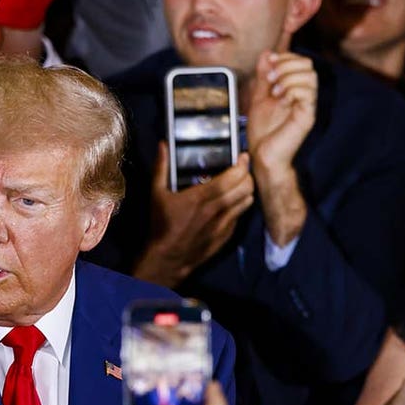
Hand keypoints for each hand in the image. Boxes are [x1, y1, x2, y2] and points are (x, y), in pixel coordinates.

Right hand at [133, 143, 253, 286]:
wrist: (168, 259)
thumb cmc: (162, 226)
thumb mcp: (156, 194)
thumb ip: (161, 167)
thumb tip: (163, 146)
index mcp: (199, 198)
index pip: (231, 178)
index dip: (241, 165)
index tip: (242, 156)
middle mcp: (215, 211)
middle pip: (245, 188)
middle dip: (247, 174)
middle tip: (242, 168)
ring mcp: (223, 225)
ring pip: (248, 201)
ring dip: (247, 190)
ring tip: (241, 183)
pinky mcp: (226, 236)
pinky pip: (241, 216)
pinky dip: (241, 206)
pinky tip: (232, 202)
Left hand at [245, 51, 316, 181]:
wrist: (263, 155)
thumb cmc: (263, 131)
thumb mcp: (259, 97)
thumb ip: (263, 76)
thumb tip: (267, 54)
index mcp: (295, 89)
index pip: (301, 61)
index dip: (285, 57)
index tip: (268, 64)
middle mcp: (305, 95)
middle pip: (308, 64)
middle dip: (286, 64)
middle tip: (270, 78)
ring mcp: (307, 105)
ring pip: (310, 76)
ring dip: (288, 77)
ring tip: (275, 90)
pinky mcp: (307, 116)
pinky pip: (308, 93)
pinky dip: (292, 90)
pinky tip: (280, 99)